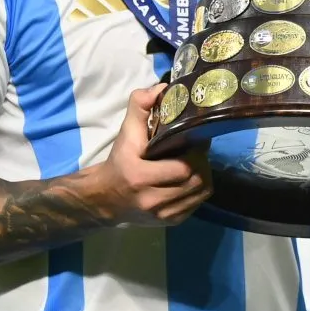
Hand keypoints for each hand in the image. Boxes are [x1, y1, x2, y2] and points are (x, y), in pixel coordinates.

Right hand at [99, 85, 211, 224]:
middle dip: (201, 161)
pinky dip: (198, 189)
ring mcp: (163, 214)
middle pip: (196, 180)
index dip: (196, 152)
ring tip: (195, 162)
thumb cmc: (119, 160)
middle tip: (197, 148)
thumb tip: (162, 89)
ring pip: (200, 192)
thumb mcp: (125, 132)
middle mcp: (152, 200)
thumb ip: (139, 106)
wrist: (106, 197)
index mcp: (139, 177)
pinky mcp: (170, 222)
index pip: (183, 168)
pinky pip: (197, 203)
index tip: (195, 137)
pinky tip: (190, 177)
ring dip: (203, 174)